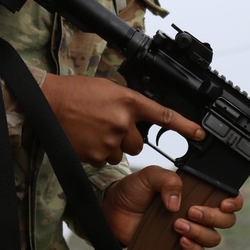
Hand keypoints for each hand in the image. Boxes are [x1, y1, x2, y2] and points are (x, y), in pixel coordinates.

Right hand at [41, 74, 204, 166]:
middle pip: (138, 143)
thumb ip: (128, 104)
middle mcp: (122, 121)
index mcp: (128, 101)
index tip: (200, 134)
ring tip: (93, 130)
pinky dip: (97, 153)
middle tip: (107, 125)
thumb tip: (138, 118)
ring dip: (112, 146)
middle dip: (127, 138)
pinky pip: (104, 161)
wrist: (48, 101)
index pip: (163, 116)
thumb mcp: (109, 89)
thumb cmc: (77, 92)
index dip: (185, 126)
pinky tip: (85, 139)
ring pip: (121, 154)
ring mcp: (109, 140)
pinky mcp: (95, 154)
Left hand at [102, 166, 242, 249]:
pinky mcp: (178, 248)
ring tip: (178, 226)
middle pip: (226, 220)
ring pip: (213, 238)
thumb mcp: (150, 176)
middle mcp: (198, 212)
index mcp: (196, 192)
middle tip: (192, 212)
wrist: (113, 211)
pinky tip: (180, 242)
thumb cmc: (133, 191)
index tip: (224, 203)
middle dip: (214, 217)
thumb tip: (177, 203)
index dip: (234, 201)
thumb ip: (168, 180)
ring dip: (200, 233)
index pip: (227, 197)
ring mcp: (190, 231)